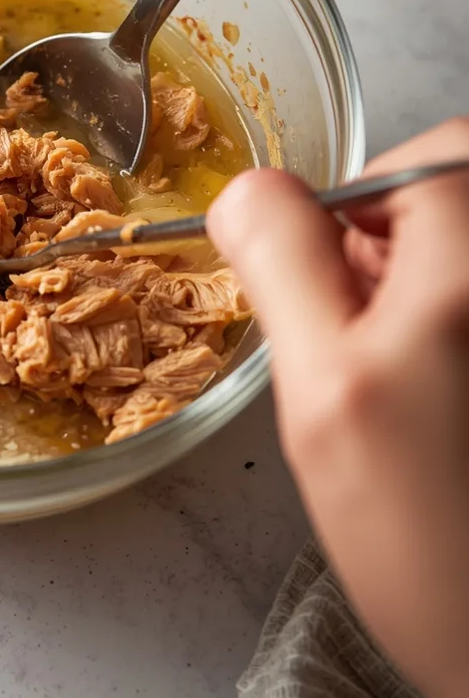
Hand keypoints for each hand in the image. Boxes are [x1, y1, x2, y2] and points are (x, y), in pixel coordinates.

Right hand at [208, 120, 468, 697]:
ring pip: (465, 260)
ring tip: (405, 395)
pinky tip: (441, 418)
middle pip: (459, 199)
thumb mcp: (324, 389)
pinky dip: (448, 334)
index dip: (362, 208)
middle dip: (396, 251)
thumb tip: (251, 190)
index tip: (333, 287)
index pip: (428, 158)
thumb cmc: (428, 540)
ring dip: (424, 296)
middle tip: (364, 346)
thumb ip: (284, 264)